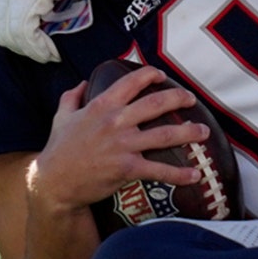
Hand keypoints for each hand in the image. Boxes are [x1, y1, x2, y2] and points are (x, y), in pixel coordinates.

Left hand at [0, 0, 106, 62]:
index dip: (9, 26)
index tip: (28, 34)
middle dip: (16, 42)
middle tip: (37, 48)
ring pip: (9, 35)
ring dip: (28, 49)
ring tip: (46, 53)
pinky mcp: (30, 1)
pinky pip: (27, 36)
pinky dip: (39, 48)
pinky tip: (51, 52)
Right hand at [30, 66, 210, 211]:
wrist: (54, 183)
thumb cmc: (59, 150)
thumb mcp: (61, 118)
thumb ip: (71, 98)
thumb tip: (81, 83)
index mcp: (102, 106)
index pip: (131, 82)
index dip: (150, 75)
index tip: (162, 75)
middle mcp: (116, 122)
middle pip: (156, 104)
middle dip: (179, 99)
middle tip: (192, 100)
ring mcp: (123, 145)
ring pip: (164, 135)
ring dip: (189, 133)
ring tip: (204, 132)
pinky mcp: (127, 168)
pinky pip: (159, 169)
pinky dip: (179, 173)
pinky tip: (195, 175)